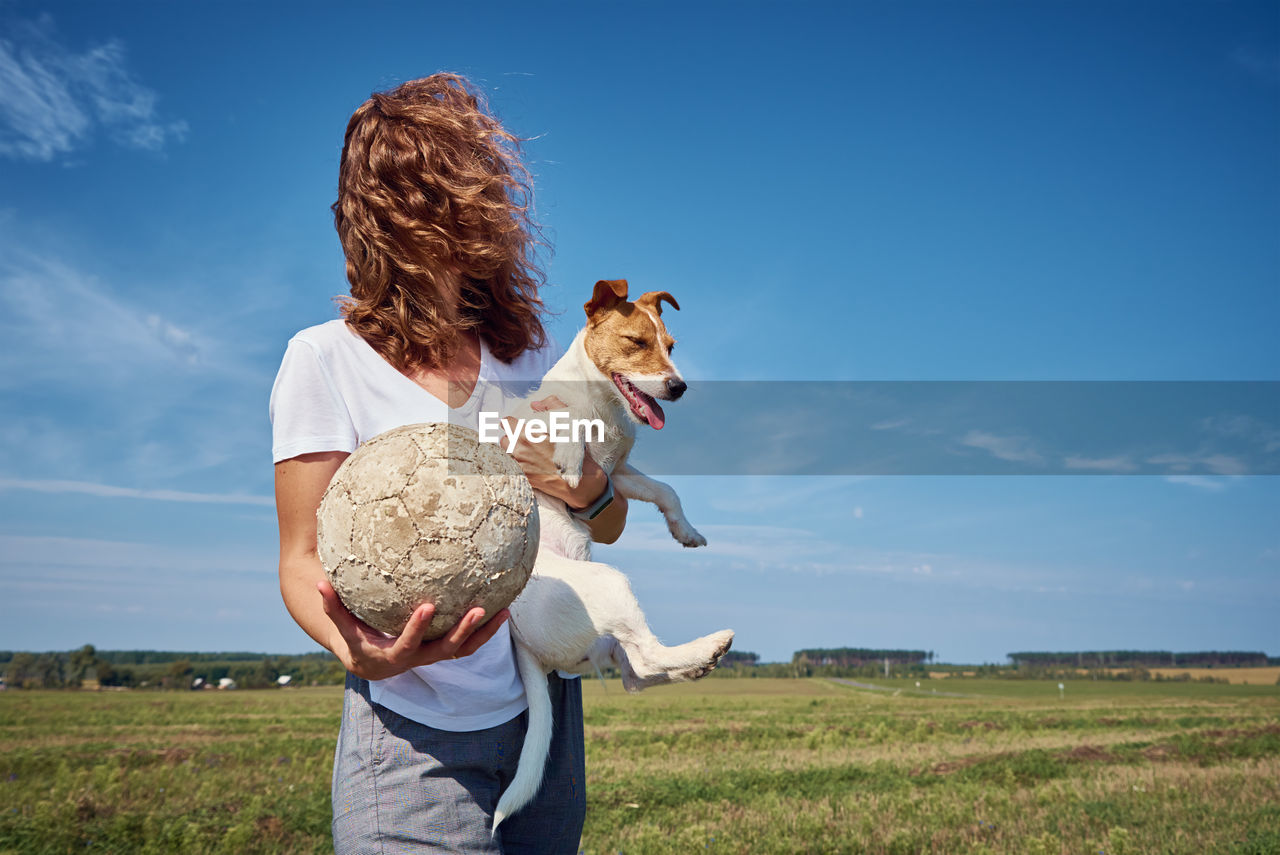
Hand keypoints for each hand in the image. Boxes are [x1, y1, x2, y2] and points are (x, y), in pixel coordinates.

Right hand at [318, 579, 508, 680]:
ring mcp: (433, 656)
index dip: (417, 628)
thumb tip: (318, 581)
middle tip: (477, 609)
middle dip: (462, 632)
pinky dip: (485, 630)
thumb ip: (332, 606)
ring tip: (503, 611)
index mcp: (393, 656)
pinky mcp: (444, 650)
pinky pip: (469, 643)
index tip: (428, 606)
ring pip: (463, 650)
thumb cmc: (354, 637)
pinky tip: (502, 609)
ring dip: (484, 633)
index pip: (407, 644)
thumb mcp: (343, 626)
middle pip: (445, 651)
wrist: (368, 662)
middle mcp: (417, 659)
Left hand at [504, 396, 609, 508]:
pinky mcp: (522, 477)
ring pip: (505, 455)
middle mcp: (521, 448)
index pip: (507, 423)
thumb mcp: (569, 421)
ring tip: (525, 455)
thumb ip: (552, 406)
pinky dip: (515, 466)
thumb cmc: (574, 450)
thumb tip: (534, 404)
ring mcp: (520, 464)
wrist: (580, 479)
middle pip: (503, 440)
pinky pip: (510, 468)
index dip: (511, 423)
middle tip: (522, 442)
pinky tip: (527, 466)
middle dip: (511, 440)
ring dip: (512, 454)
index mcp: (529, 432)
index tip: (514, 426)